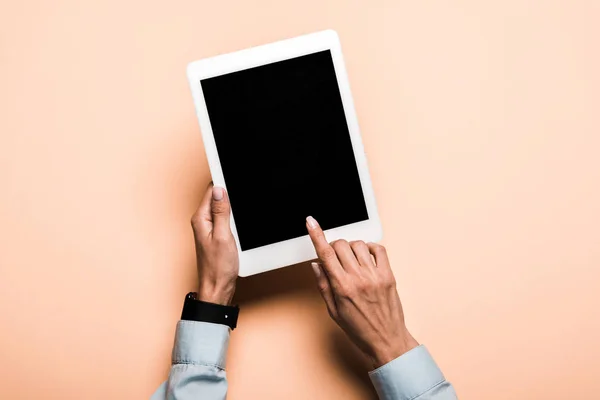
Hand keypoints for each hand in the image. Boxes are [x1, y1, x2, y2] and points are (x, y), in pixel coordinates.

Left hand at [191, 184, 238, 304]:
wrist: (218, 289)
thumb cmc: (218, 268)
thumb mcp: (223, 236)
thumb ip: (221, 212)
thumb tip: (219, 190)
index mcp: (201, 219)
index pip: (211, 190)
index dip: (223, 181)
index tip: (234, 173)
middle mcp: (202, 222)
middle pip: (216, 197)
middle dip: (228, 191)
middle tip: (242, 184)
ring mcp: (209, 229)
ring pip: (221, 207)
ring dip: (232, 204)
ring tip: (242, 199)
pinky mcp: (216, 235)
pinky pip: (225, 218)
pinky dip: (233, 215)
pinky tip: (240, 217)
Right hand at [306, 216, 418, 368]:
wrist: (387, 341)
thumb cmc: (360, 330)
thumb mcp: (333, 311)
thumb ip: (323, 285)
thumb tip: (316, 264)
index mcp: (342, 287)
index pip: (326, 254)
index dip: (316, 235)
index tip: (311, 222)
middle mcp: (359, 278)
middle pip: (341, 245)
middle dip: (334, 246)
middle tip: (335, 256)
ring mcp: (375, 275)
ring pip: (359, 244)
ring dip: (351, 248)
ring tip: (352, 260)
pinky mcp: (389, 275)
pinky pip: (379, 249)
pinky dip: (370, 248)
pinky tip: (366, 257)